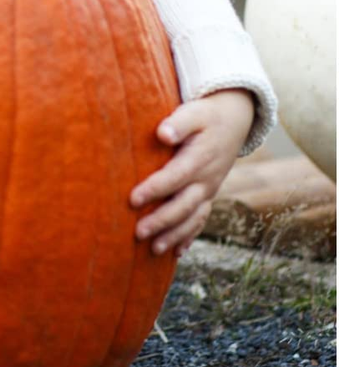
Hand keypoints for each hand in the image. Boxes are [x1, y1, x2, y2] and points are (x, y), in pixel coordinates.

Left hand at [129, 89, 254, 256]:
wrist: (233, 121)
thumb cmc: (205, 115)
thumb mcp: (193, 113)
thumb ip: (178, 123)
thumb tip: (162, 134)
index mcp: (199, 159)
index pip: (174, 178)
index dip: (154, 189)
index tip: (132, 199)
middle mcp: (206, 180)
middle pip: (183, 205)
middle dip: (161, 221)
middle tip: (138, 233)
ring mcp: (209, 190)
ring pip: (193, 218)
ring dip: (174, 235)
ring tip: (154, 250)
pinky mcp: (209, 194)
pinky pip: (201, 219)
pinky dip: (189, 236)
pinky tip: (176, 253)